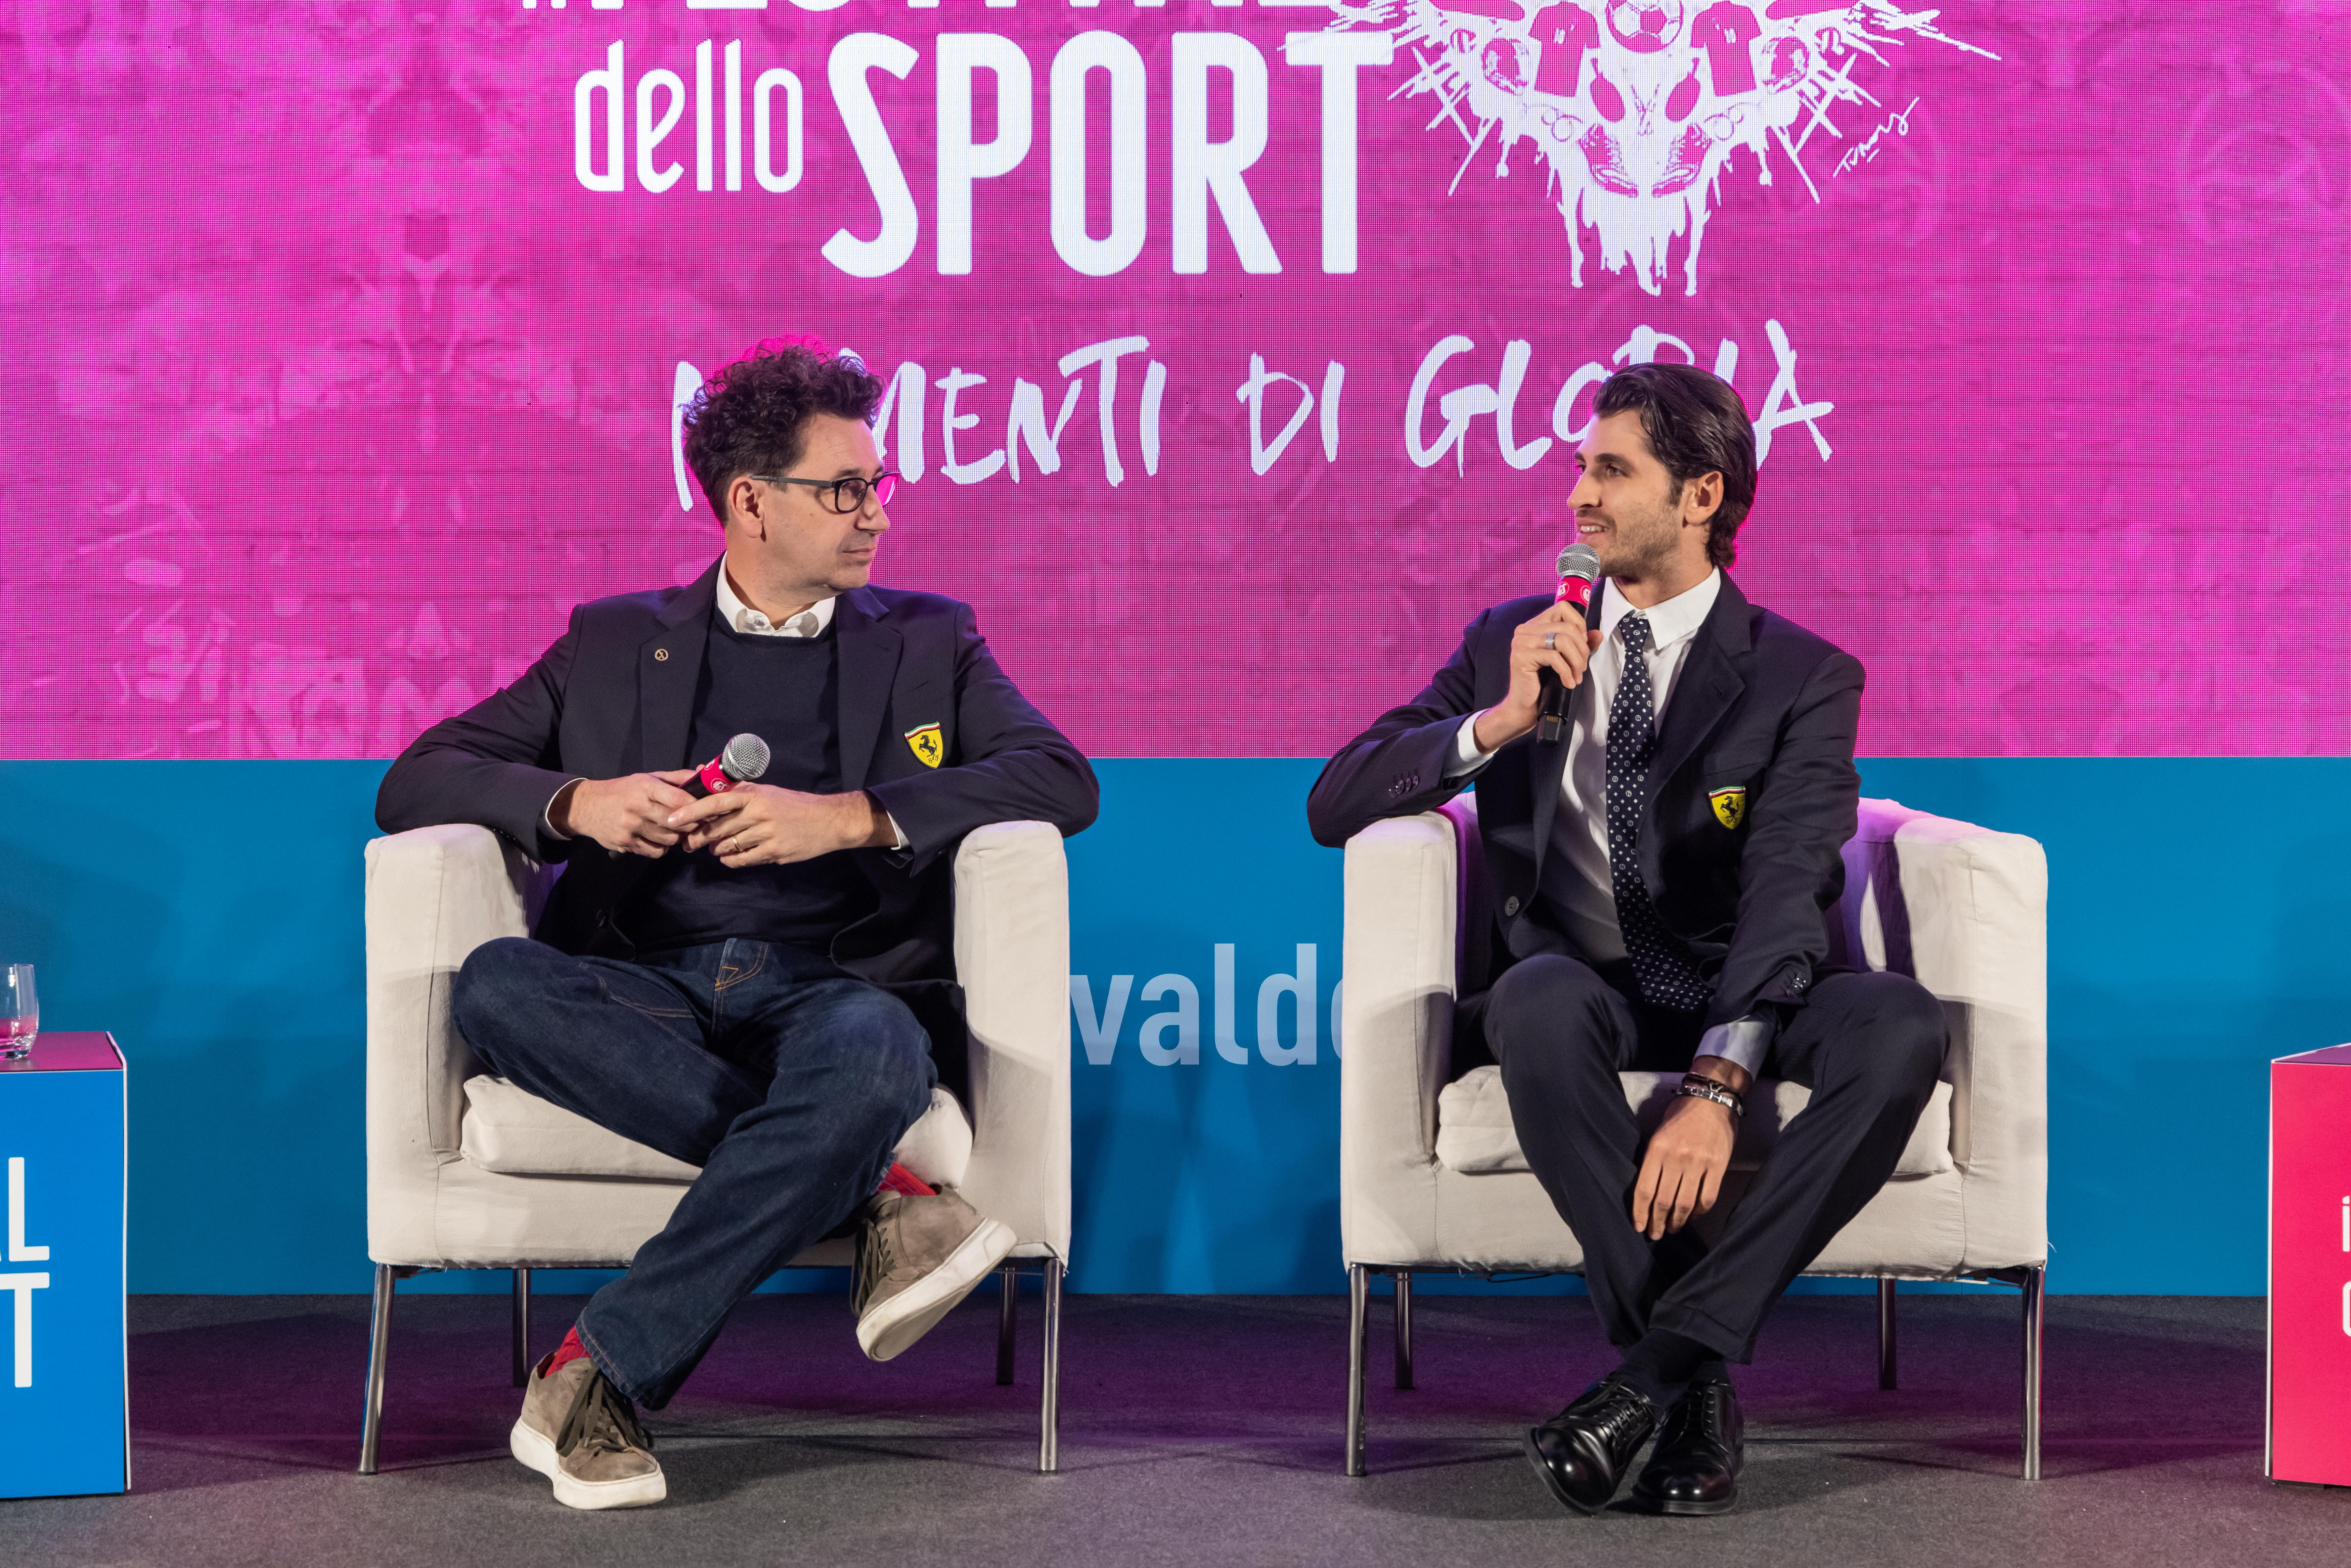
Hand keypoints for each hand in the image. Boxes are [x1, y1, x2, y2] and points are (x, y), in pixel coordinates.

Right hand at [552, 770, 697, 856]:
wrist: (586, 807)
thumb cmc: (622, 791)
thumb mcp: (646, 778)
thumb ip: (675, 778)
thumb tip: (701, 774)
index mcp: (644, 787)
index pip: (678, 798)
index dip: (696, 805)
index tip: (707, 809)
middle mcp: (637, 807)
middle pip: (676, 821)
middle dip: (691, 824)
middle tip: (696, 823)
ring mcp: (630, 827)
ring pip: (669, 839)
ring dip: (677, 837)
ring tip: (676, 830)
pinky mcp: (625, 843)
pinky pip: (655, 851)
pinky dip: (662, 848)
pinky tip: (659, 839)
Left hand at [668, 782, 893, 867]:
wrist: (828, 821)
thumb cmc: (793, 804)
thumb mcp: (766, 790)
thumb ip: (734, 786)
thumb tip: (701, 770)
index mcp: (754, 795)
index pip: (714, 802)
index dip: (690, 812)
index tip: (671, 820)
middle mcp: (758, 814)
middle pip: (716, 829)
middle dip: (698, 837)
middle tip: (688, 843)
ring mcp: (767, 835)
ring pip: (727, 846)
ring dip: (716, 849)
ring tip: (714, 847)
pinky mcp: (774, 852)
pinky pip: (742, 860)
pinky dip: (731, 860)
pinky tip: (730, 857)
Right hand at [1472, 604, 1605, 751]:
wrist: (1524, 707)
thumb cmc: (1544, 683)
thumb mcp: (1567, 660)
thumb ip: (1581, 644)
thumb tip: (1598, 634)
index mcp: (1534, 625)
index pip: (1562, 608)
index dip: (1579, 625)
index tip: (1582, 646)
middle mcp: (1525, 630)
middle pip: (1567, 627)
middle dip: (1581, 649)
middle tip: (1582, 668)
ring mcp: (1521, 642)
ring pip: (1562, 640)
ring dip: (1576, 661)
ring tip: (1577, 676)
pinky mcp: (1521, 657)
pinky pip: (1554, 658)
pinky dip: (1566, 672)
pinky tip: (1568, 683)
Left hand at [1630, 1094, 1735, 1240]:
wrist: (1710, 1099)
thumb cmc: (1679, 1116)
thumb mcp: (1657, 1134)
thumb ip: (1653, 1161)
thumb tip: (1648, 1192)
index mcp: (1656, 1149)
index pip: (1645, 1189)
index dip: (1640, 1212)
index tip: (1639, 1227)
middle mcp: (1676, 1158)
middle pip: (1664, 1200)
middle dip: (1657, 1222)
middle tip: (1655, 1234)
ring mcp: (1699, 1163)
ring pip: (1685, 1203)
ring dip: (1677, 1221)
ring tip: (1672, 1229)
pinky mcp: (1718, 1166)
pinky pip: (1707, 1197)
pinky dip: (1698, 1211)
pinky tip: (1693, 1215)